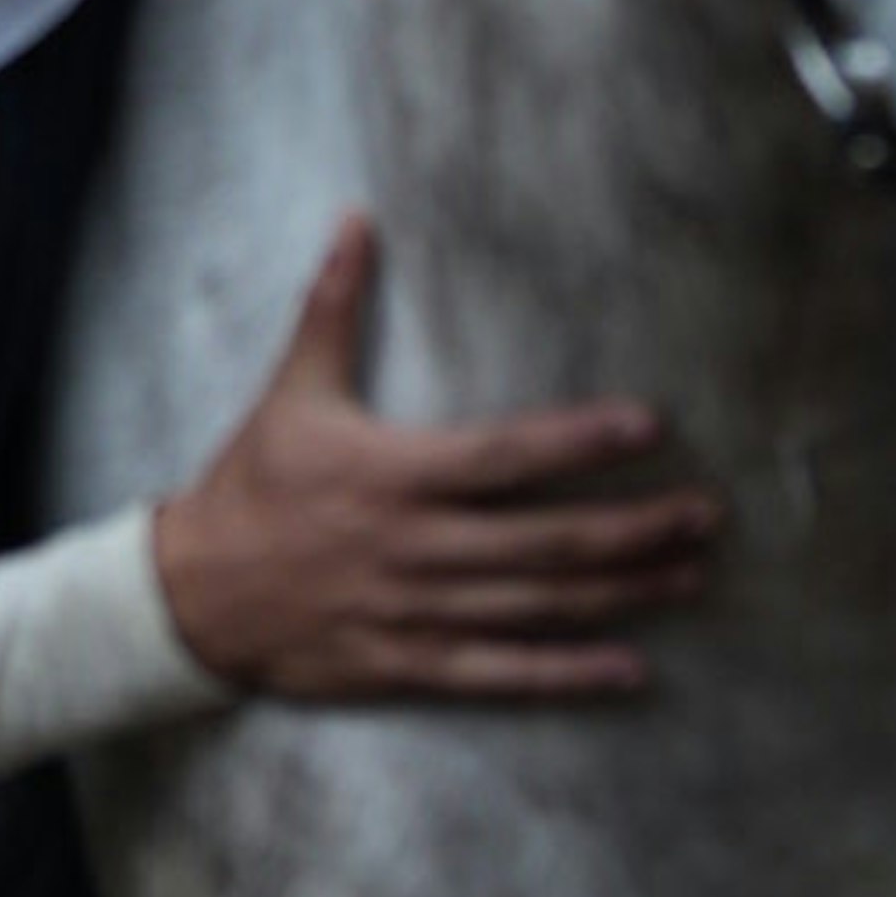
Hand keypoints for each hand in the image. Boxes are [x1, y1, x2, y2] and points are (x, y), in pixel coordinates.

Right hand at [149, 219, 715, 705]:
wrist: (189, 597)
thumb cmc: (249, 487)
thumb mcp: (290, 394)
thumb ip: (332, 308)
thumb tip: (356, 220)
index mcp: (394, 475)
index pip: (507, 456)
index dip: (581, 441)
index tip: (652, 426)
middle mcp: (415, 548)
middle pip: (546, 541)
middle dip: (635, 528)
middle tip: (706, 514)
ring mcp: (415, 613)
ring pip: (538, 607)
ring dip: (623, 593)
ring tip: (692, 575)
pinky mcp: (407, 665)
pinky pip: (501, 676)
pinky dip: (569, 673)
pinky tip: (634, 669)